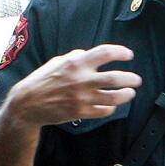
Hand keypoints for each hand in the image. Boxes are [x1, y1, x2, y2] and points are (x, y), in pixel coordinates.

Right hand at [7, 44, 140, 126]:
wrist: (28, 103)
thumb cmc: (42, 80)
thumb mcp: (58, 61)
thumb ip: (76, 56)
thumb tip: (92, 55)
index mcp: (76, 63)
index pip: (105, 53)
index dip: (121, 52)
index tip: (129, 55)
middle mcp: (81, 80)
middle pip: (115, 78)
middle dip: (130, 78)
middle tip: (136, 79)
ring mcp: (82, 97)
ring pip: (114, 97)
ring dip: (126, 95)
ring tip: (130, 92)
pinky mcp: (81, 112)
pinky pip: (104, 111)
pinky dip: (111, 108)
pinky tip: (112, 105)